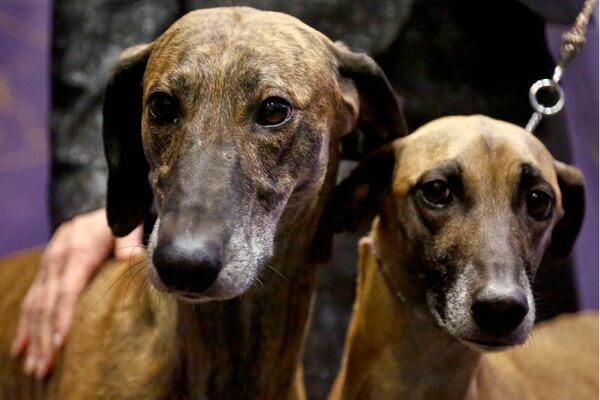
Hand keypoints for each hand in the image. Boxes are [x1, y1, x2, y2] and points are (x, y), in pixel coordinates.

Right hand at [10, 208, 143, 377]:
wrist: (104, 209)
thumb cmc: (121, 222)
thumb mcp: (127, 226)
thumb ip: (129, 242)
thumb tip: (131, 259)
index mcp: (78, 250)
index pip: (67, 289)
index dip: (63, 316)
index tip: (60, 342)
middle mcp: (56, 259)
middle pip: (46, 303)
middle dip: (44, 337)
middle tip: (44, 367)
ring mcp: (47, 265)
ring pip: (34, 305)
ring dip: (32, 337)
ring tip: (33, 366)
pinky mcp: (45, 271)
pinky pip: (30, 300)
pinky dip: (24, 325)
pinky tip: (20, 348)